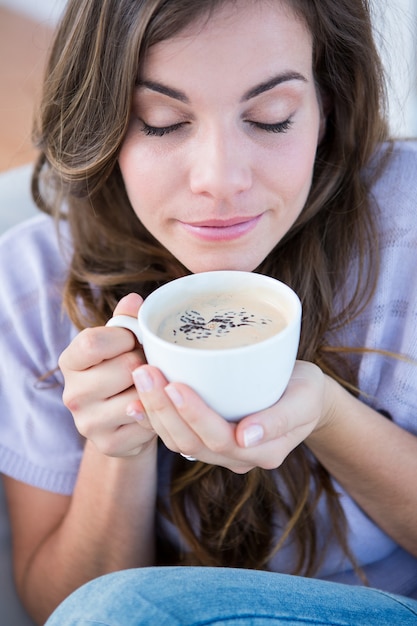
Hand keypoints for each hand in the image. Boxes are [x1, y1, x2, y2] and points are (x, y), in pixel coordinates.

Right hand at [59, 293, 156, 456]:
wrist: (127, 422)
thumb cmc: (124, 372)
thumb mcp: (122, 344)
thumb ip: (126, 321)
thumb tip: (135, 300)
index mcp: (70, 361)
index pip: (93, 342)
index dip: (124, 338)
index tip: (134, 341)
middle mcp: (72, 393)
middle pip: (124, 368)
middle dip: (145, 364)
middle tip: (149, 367)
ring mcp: (87, 423)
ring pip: (137, 397)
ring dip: (153, 391)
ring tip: (151, 387)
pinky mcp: (108, 445)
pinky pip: (146, 423)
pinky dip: (157, 416)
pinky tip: (153, 411)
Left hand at [132, 359, 329, 472]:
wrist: (304, 398)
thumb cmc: (306, 391)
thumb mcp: (306, 399)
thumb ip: (281, 419)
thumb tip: (247, 438)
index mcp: (263, 451)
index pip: (220, 438)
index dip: (194, 415)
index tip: (175, 384)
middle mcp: (237, 458)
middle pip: (191, 441)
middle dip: (164, 408)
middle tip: (145, 371)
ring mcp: (220, 450)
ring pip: (178, 441)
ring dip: (154, 412)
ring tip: (140, 376)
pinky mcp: (207, 437)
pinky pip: (176, 435)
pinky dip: (153, 419)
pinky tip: (135, 401)